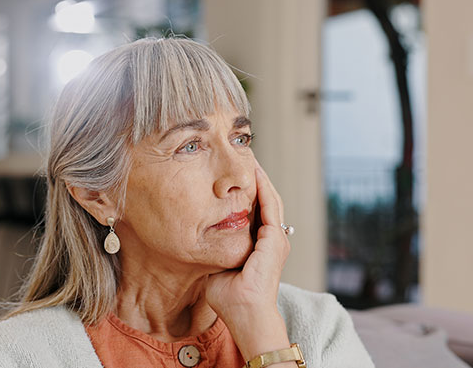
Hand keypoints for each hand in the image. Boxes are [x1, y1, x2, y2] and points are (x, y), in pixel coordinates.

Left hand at [205, 159, 291, 360]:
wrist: (245, 314)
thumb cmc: (229, 299)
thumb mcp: (217, 268)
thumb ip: (213, 252)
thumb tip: (195, 242)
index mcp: (260, 246)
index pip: (254, 211)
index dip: (245, 192)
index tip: (233, 176)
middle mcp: (272, 240)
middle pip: (264, 200)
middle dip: (255, 179)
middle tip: (244, 157)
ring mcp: (276, 239)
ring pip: (270, 198)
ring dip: (260, 178)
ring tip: (250, 157)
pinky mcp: (275, 240)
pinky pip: (270, 205)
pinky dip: (263, 187)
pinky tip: (254, 171)